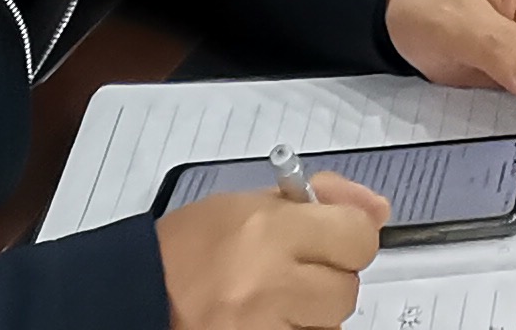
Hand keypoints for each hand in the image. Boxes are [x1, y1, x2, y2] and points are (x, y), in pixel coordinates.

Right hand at [158, 178, 385, 329]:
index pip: (358, 237)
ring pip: (328, 324)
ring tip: (271, 301)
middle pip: (346, 289)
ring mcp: (262, 327)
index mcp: (270, 230)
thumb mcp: (250, 203)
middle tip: (292, 273)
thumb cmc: (191, 247)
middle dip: (327, 279)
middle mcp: (270, 282)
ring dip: (310, 314)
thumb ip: (321, 199)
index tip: (330, 239)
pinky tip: (265, 320)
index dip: (348, 237)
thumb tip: (380, 210)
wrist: (136, 295)